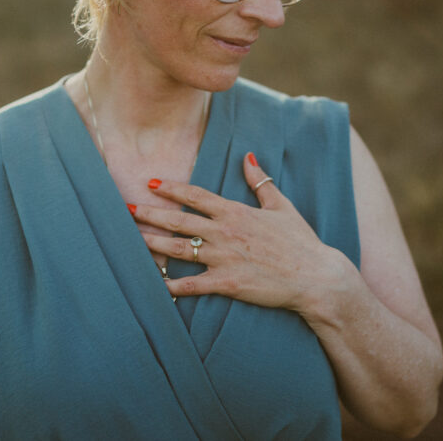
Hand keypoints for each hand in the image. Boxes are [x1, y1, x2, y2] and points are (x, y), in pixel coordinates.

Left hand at [132, 152, 343, 312]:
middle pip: (179, 221)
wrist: (316, 277)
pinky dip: (172, 285)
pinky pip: (192, 285)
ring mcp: (224, 259)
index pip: (195, 196)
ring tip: (132, 239)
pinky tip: (155, 284)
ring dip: (153, 244)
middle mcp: (225, 233)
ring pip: (179, 250)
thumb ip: (260, 182)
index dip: (171, 188)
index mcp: (235, 212)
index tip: (151, 183)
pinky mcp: (227, 284)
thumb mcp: (281, 206)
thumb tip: (249, 157)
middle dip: (150, 214)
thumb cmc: (301, 242)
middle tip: (127, 209)